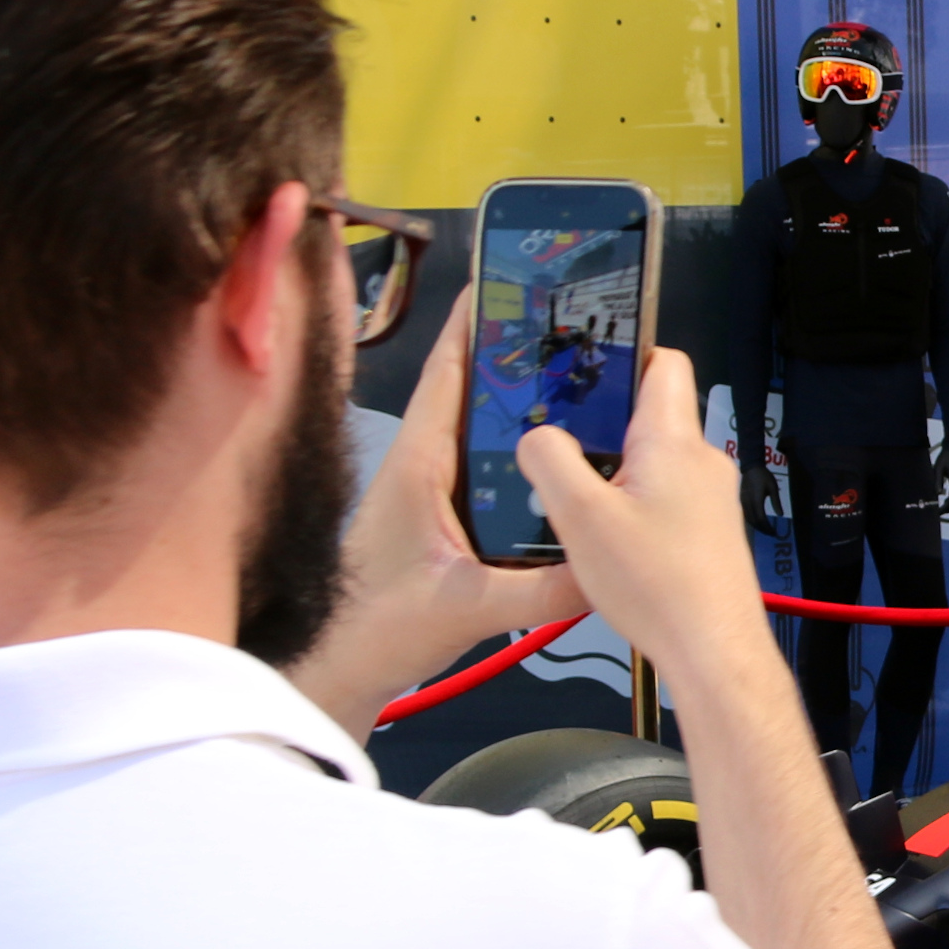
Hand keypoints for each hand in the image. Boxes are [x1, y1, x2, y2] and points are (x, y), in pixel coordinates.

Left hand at [289, 296, 580, 726]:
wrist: (338, 668)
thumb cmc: (381, 627)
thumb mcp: (468, 608)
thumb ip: (542, 590)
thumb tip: (610, 568)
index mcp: (419, 463)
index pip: (447, 374)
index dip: (474, 325)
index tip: (507, 280)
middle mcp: (421, 465)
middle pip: (468, 391)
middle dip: (511, 354)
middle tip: (566, 326)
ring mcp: (428, 492)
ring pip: (477, 429)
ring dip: (516, 403)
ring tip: (575, 380)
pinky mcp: (438, 519)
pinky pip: (482, 469)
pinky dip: (515, 453)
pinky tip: (556, 461)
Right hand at [520, 345, 777, 689]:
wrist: (713, 652)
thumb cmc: (658, 586)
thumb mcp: (581, 517)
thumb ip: (551, 461)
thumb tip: (539, 437)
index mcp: (674, 440)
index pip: (664, 361)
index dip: (626, 352)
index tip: (585, 365)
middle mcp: (702, 461)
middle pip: (652, 413)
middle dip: (604, 420)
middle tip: (558, 437)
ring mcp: (712, 499)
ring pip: (656, 461)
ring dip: (616, 469)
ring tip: (575, 494)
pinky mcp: (710, 533)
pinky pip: (666, 498)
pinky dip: (634, 504)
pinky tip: (607, 536)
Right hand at [738, 451, 775, 530]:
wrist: (751, 466)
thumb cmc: (764, 476)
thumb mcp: (773, 488)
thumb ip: (776, 502)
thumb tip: (780, 515)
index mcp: (756, 499)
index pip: (761, 518)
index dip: (767, 527)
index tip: (774, 532)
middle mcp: (747, 502)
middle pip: (754, 521)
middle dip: (763, 529)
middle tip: (771, 533)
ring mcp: (742, 502)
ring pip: (748, 519)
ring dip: (757, 526)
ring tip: (766, 530)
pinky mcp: (741, 500)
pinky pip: (745, 514)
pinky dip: (752, 521)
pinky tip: (758, 523)